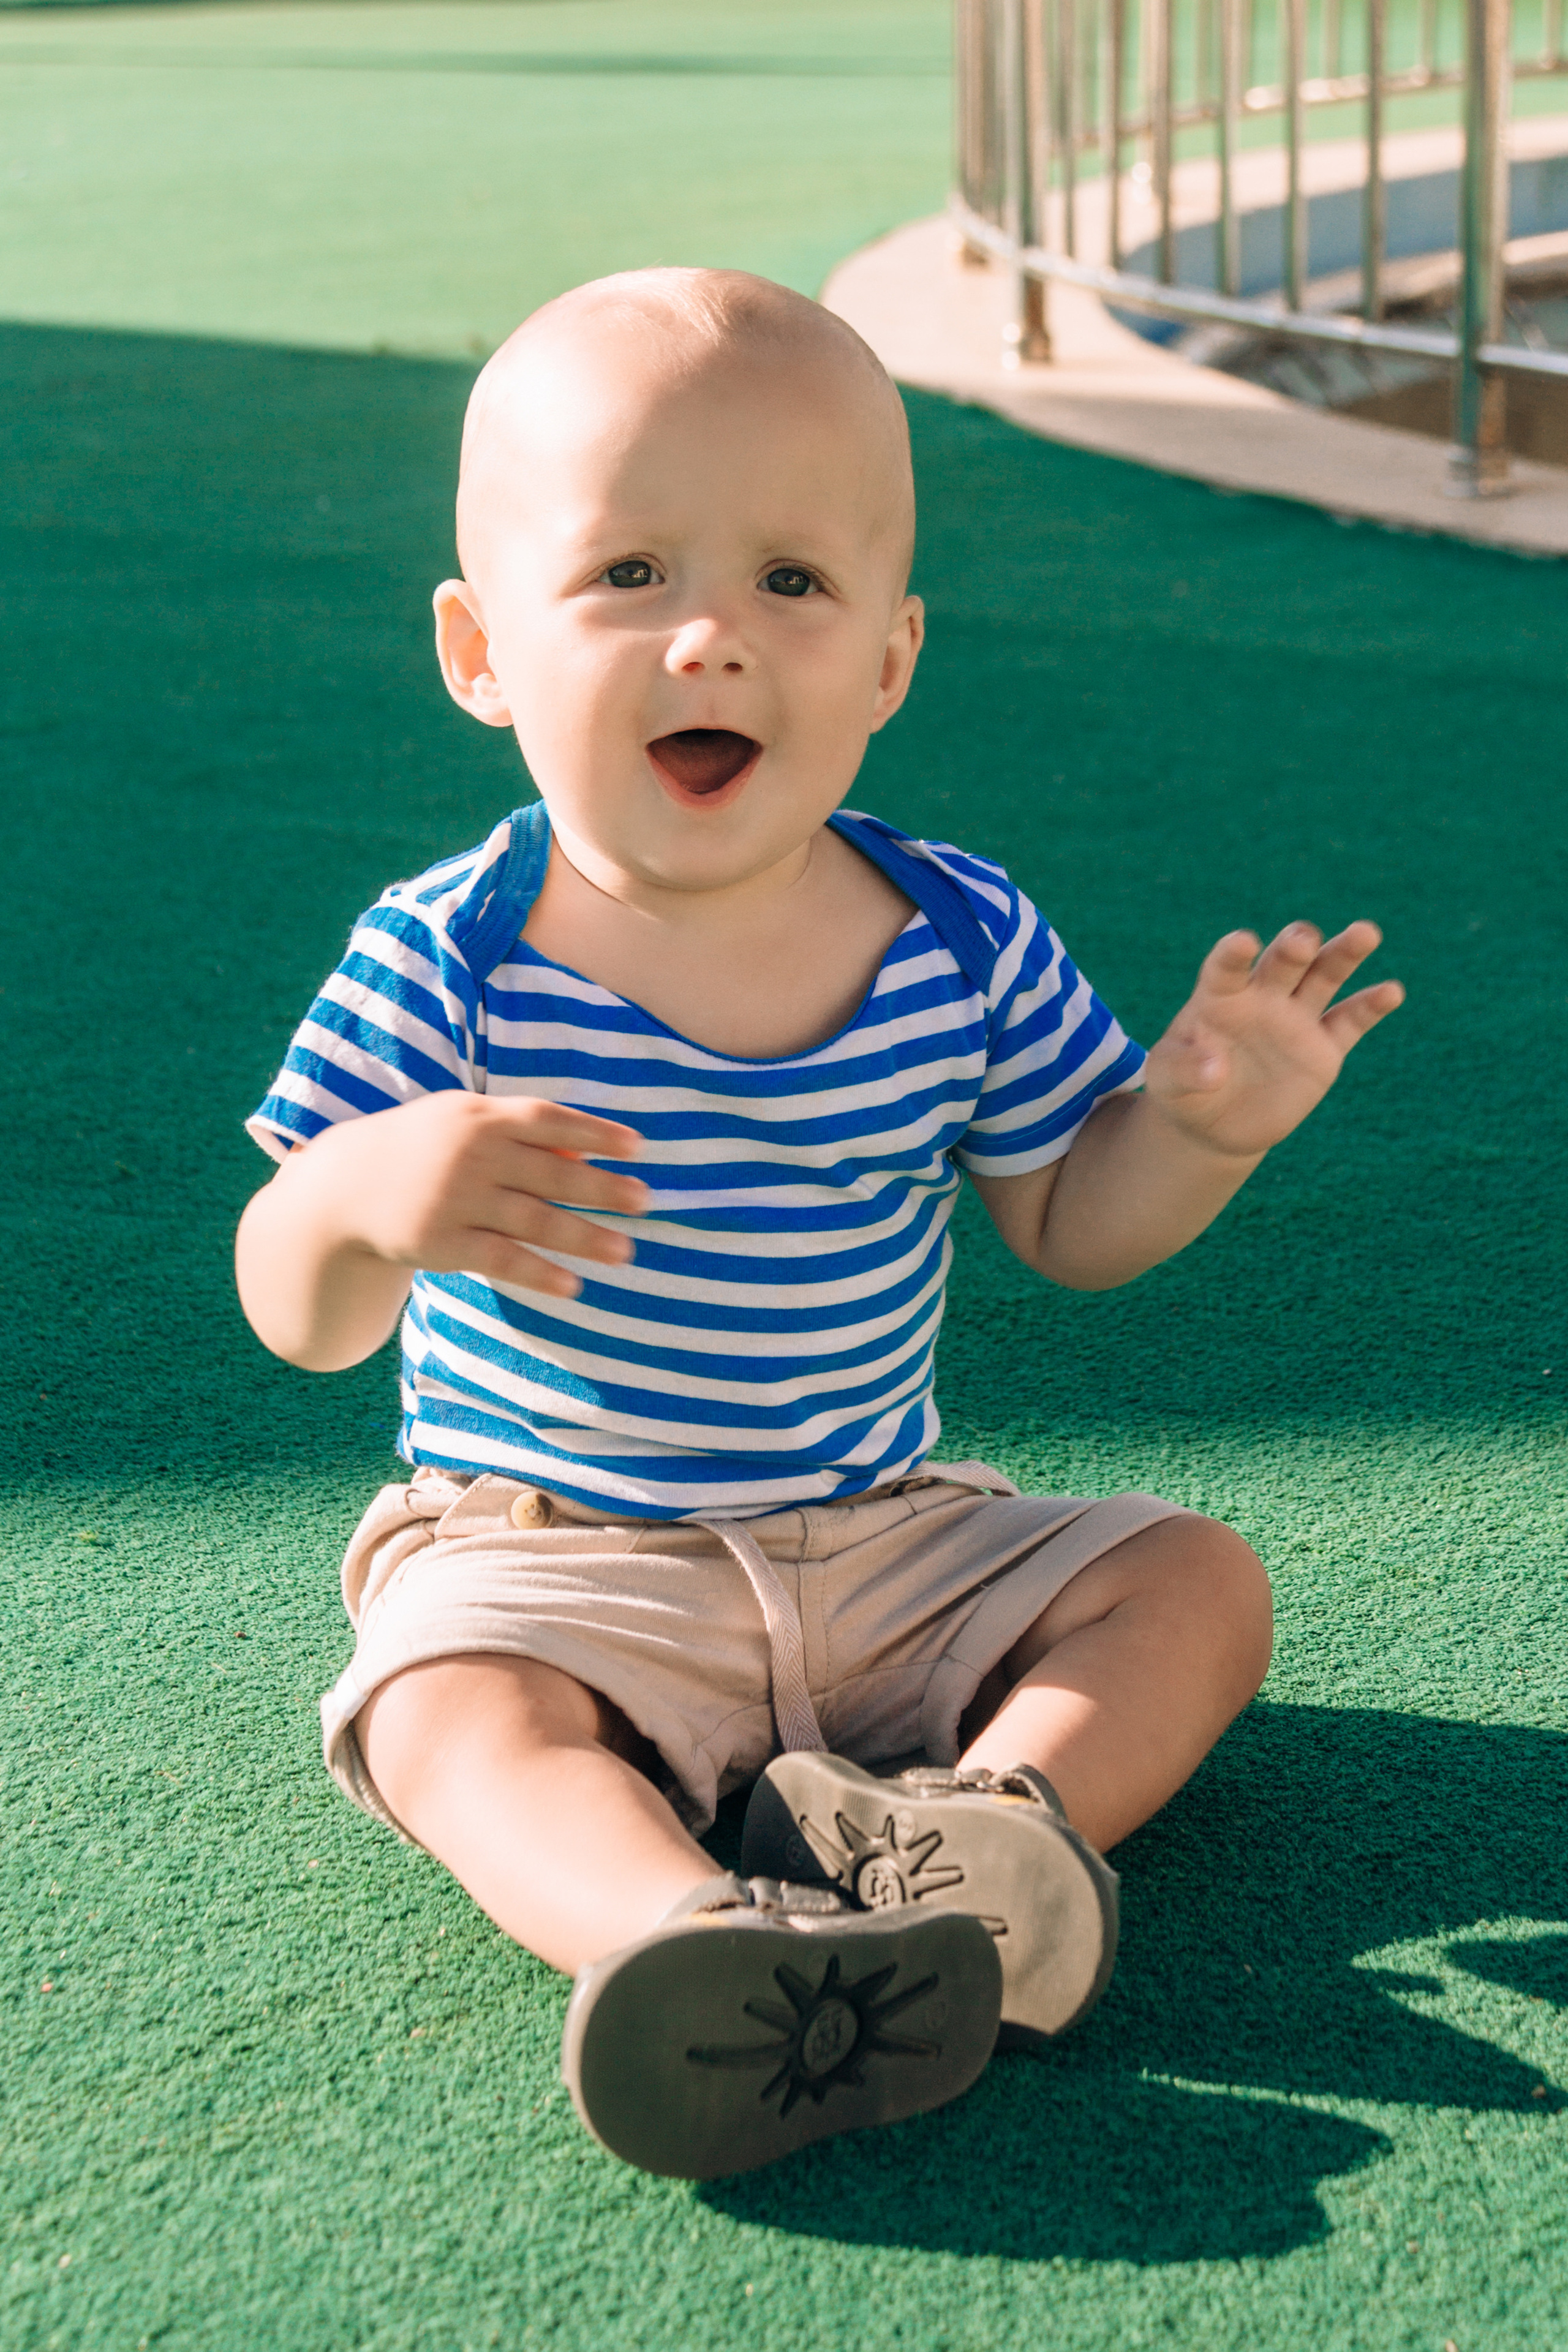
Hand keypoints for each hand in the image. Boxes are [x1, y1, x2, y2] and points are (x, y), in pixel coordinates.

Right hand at [302, 1091, 648, 1299]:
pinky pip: (500, 1259)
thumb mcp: (462, 1124)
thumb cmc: (423, 1149)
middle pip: (550, 1172)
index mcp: (478, 1116)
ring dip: (583, 1237)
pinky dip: (539, 1272)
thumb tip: (587, 1155)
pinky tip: (573, 1286)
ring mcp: (455, 1200)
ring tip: (626, 1251)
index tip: (637, 1147)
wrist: (344, 1188)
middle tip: (646, 1200)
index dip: (595, 1132)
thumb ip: (520, 1133)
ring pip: (532, 1220)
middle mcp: (469, 1155)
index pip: (547, 1119)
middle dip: (602, 1188)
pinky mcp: (440, 1242)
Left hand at [1142, 920, 1403, 1159]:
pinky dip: (1370, 1006)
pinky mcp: (1323, 1048)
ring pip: (1323, 978)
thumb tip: (1214, 1069)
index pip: (1226, 968)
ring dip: (1343, 954)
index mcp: (1220, 996)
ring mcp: (1296, 1020)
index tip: (1243, 943)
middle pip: (1283, 964)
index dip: (1234, 955)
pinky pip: (1349, 1022)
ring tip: (1365, 932)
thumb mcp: (1167, 1082)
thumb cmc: (1183, 1090)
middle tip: (1303, 939)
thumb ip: (1183, 1069)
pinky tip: (1390, 991)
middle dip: (1294, 949)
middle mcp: (1263, 998)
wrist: (1216, 1123)